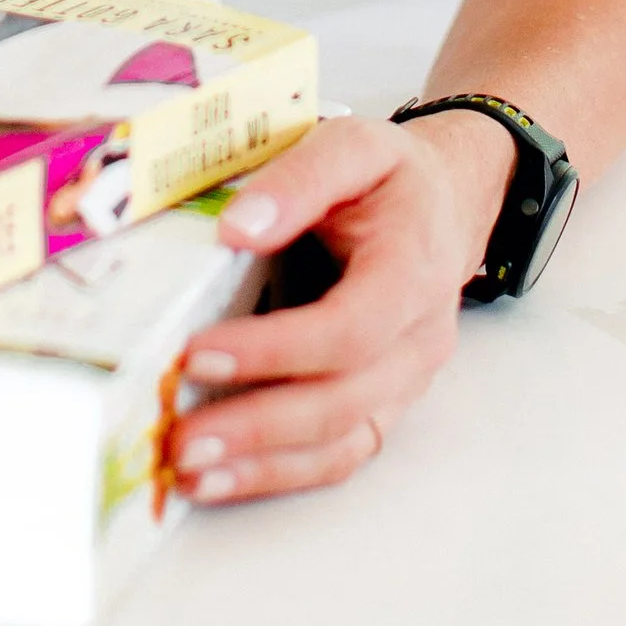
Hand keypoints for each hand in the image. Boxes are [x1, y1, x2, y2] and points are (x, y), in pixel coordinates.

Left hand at [171, 108, 513, 503]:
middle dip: (257, 425)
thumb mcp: (353, 145)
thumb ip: (299, 178)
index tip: (197, 353)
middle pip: (342, 401)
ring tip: (188, 473)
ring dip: (262, 465)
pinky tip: (220, 480)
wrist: (445, 204)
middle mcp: (417, 338)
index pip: (348, 329)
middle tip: (180, 436)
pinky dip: (279, 474)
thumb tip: (237, 228)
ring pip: (341, 442)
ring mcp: (405, 381)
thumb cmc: (392, 178)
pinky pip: (339, 454)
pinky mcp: (385, 404)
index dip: (273, 351)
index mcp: (412, 270)